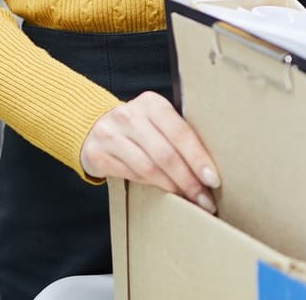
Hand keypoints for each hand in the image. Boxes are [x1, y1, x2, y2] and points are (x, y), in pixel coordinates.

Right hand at [79, 91, 221, 212]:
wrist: (92, 127)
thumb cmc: (137, 128)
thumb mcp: (156, 121)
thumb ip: (178, 135)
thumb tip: (210, 167)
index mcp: (151, 103)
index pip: (180, 132)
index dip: (198, 158)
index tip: (212, 179)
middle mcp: (129, 116)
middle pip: (166, 154)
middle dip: (189, 180)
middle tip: (205, 199)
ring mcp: (111, 135)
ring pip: (149, 168)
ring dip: (173, 188)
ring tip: (189, 200)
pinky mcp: (98, 155)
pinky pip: (131, 176)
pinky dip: (152, 187)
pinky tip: (165, 195)